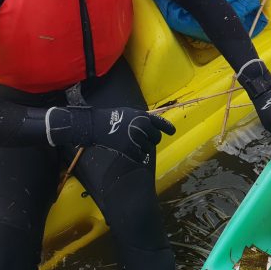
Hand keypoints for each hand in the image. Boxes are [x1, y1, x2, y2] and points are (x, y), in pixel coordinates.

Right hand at [46, 106, 175, 165]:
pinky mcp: (130, 149)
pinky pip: (141, 156)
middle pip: (156, 137)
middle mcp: (143, 127)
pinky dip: (139, 156)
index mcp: (143, 117)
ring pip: (149, 148)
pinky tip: (134, 154)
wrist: (97, 125)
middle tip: (144, 140)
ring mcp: (137, 138)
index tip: (172, 132)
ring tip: (135, 145)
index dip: (167, 128)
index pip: (160, 123)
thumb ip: (142, 118)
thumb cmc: (112, 118)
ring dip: (144, 148)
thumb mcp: (130, 113)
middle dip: (152, 139)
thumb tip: (150, 124)